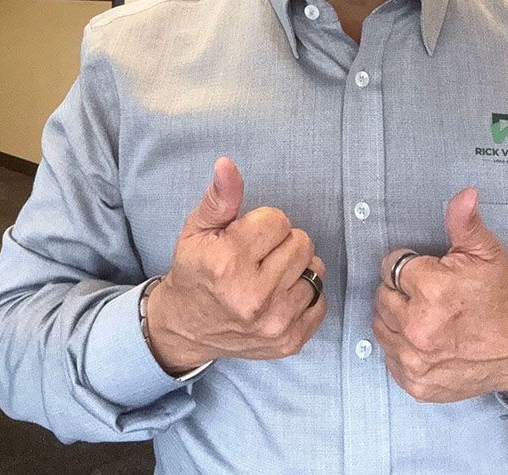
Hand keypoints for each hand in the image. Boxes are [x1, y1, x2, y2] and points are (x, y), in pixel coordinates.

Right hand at [146, 157, 326, 374]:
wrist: (186, 328)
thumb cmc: (196, 271)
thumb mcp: (198, 230)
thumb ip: (220, 197)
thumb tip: (227, 164)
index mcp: (229, 263)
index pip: (278, 221)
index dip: (262, 225)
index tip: (245, 238)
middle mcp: (253, 296)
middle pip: (301, 243)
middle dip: (281, 243)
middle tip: (258, 257)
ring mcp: (274, 322)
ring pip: (315, 270)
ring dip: (296, 268)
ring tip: (270, 276)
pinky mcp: (289, 341)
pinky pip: (321, 300)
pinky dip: (305, 294)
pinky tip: (280, 296)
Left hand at [372, 188, 507, 402]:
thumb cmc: (502, 298)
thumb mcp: (487, 252)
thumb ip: (464, 222)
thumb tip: (464, 195)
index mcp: (432, 290)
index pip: (391, 266)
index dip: (409, 265)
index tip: (428, 272)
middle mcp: (418, 328)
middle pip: (382, 295)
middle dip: (401, 291)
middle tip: (430, 294)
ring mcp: (415, 360)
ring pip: (380, 325)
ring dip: (397, 318)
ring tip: (427, 315)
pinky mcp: (416, 383)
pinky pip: (389, 356)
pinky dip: (401, 347)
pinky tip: (425, 339)